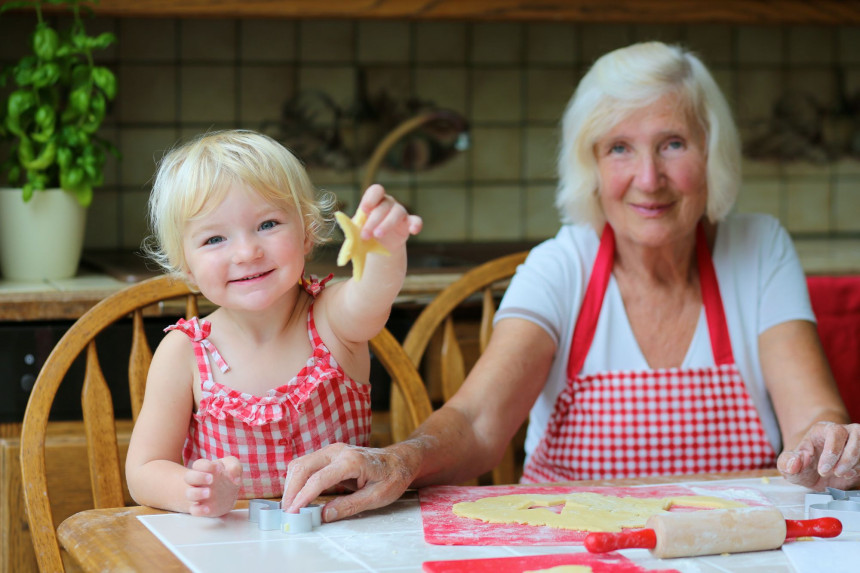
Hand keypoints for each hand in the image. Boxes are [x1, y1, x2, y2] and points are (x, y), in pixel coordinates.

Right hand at [184, 456, 242, 516]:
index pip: (199, 464)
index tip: (219, 468)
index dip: (206, 466)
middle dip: (198, 477)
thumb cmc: (228, 476)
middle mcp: (198, 482)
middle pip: (189, 477)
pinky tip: (208, 509)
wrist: (227, 495)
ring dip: (197, 493)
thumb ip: (234, 467)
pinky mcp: (200, 507)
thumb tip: (235, 478)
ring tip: (209, 493)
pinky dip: (199, 510)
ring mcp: (198, 495)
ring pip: (189, 493)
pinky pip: (194, 510)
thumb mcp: (233, 466)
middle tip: (211, 479)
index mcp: (204, 469)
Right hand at [281, 442, 418, 521]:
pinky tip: (298, 495)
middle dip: (291, 490)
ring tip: (291, 506)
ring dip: (291, 484)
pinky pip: (306, 465)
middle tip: (287, 512)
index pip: (319, 479)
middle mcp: (338, 451)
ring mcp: (332, 450)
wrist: (400, 460)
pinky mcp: (329, 455)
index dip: (303, 497)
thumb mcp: (376, 497)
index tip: (293, 513)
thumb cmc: (392, 477)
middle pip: (303, 467)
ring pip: (301, 464)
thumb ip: (349, 506)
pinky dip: (298, 479)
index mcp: (351, 461)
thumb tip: (323, 515)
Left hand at [357, 184, 421, 250]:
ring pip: (397, 213)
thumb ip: (351, 226)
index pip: (376, 191)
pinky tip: (413, 231)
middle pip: (383, 206)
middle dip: (373, 221)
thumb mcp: (357, 229)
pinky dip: (416, 224)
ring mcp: (400, 212)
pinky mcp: (409, 223)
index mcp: (375, 200)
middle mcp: (388, 203)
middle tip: (364, 235)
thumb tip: (342, 223)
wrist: (379, 245)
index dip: (370, 198)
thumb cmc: (366, 232)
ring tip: (378, 235)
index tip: (364, 210)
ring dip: (387, 224)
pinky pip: (416, 220)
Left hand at [778, 421, 859, 489]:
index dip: (832, 452)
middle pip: (856, 437)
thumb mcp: (788, 464)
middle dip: (846, 460)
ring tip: (839, 474)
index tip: (823, 471)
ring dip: (855, 466)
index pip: (835, 432)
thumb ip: (787, 463)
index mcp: (823, 429)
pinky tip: (849, 475)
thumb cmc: (803, 463)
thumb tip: (794, 462)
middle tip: (835, 474)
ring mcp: (857, 442)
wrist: (817, 471)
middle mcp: (844, 432)